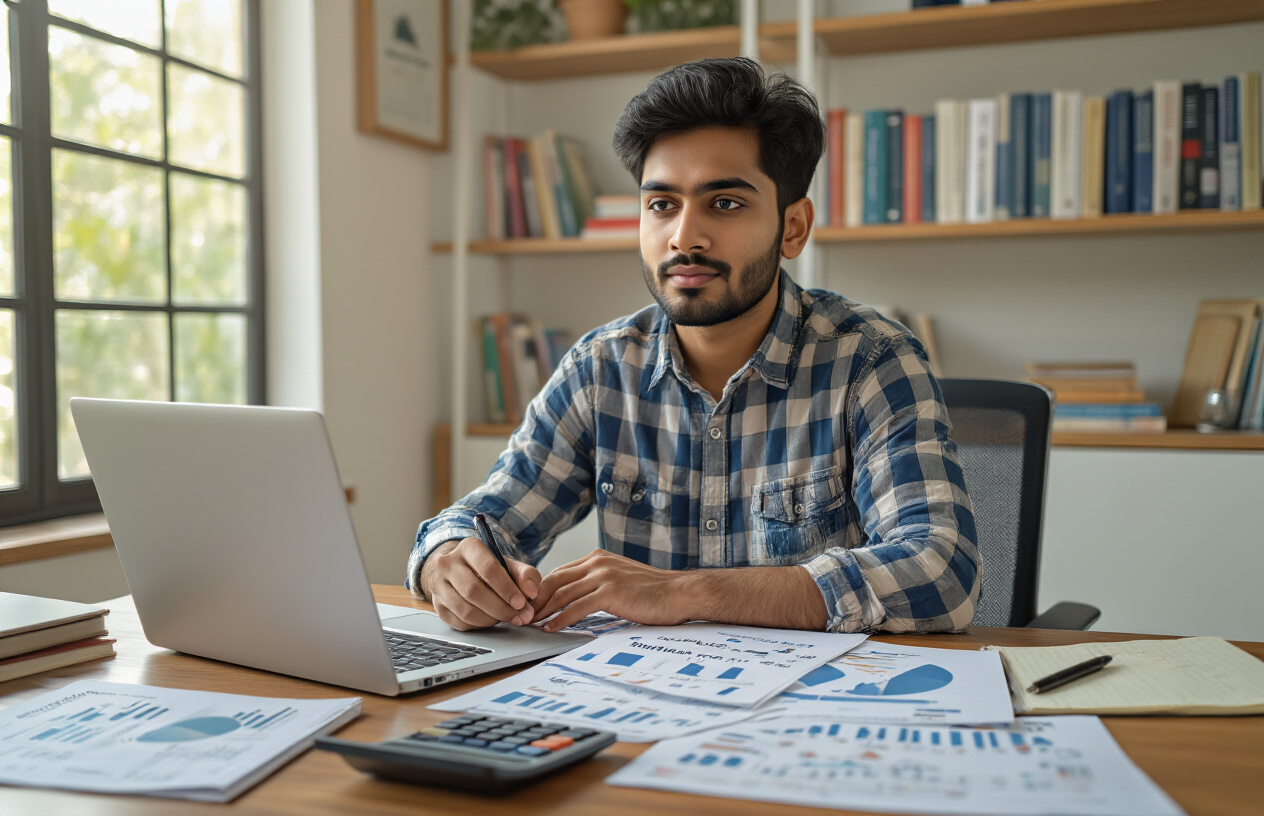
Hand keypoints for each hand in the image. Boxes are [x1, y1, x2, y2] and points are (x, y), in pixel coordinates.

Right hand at [421, 538, 541, 630]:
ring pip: (466, 610)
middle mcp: (448, 564)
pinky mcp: (438, 606)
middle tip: (519, 616)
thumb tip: (531, 592)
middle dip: (501, 608)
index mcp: (468, 547)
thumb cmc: (487, 568)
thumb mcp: (508, 564)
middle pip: (474, 591)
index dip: (507, 588)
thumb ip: (526, 574)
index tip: (521, 602)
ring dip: (492, 619)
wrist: (459, 571)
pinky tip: (491, 619)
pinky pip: (460, 622)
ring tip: (507, 617)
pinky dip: (480, 625)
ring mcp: (439, 586)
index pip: (488, 568)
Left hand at [532, 549, 694, 630]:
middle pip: (555, 580)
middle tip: (525, 616)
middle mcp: (598, 562)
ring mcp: (604, 575)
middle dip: (537, 600)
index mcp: (599, 558)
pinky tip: (552, 629)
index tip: (532, 606)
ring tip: (532, 625)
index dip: (542, 590)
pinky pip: (577, 606)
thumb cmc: (653, 592)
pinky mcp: (610, 591)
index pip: (560, 572)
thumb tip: (579, 598)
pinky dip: (561, 619)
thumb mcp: (621, 579)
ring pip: (562, 594)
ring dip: (544, 611)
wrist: (680, 593)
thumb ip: (600, 583)